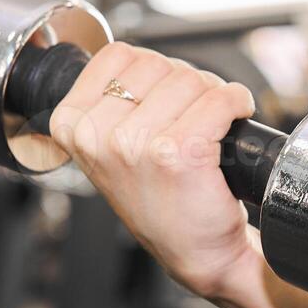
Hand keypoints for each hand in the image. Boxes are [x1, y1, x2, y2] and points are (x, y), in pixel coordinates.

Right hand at [49, 42, 260, 298]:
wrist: (197, 252)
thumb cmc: (160, 201)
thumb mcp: (108, 152)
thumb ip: (109, 104)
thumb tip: (139, 60)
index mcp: (71, 126)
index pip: (118, 56)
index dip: (153, 70)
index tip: (165, 98)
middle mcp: (98, 136)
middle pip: (158, 63)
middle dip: (186, 83)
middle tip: (193, 118)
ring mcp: (136, 144)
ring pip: (191, 78)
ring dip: (213, 95)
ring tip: (210, 128)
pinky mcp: (178, 152)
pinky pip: (219, 99)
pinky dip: (236, 103)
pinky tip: (234, 122)